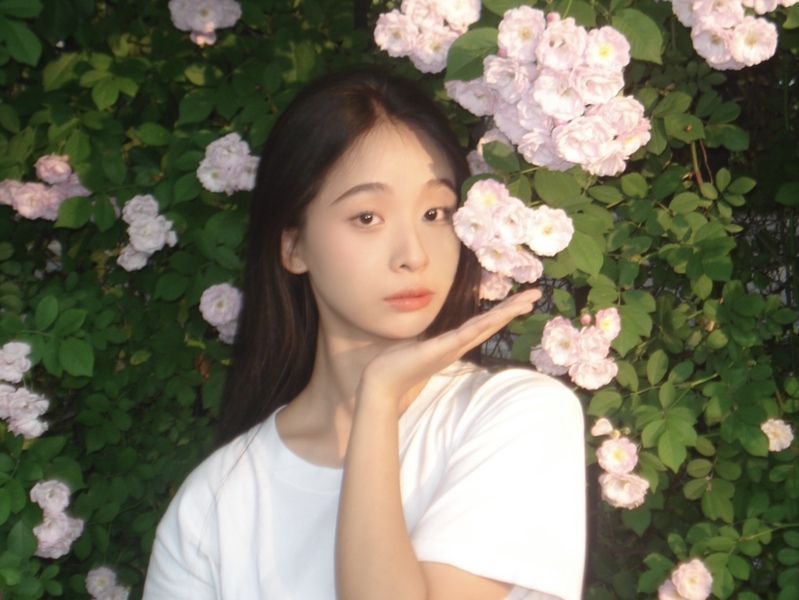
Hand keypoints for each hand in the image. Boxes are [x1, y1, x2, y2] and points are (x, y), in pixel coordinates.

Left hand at [359, 288, 541, 406]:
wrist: (381, 382)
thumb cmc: (395, 362)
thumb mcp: (416, 340)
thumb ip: (428, 333)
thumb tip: (429, 324)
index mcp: (453, 343)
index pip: (483, 324)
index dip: (502, 312)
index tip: (521, 300)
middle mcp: (457, 346)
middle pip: (491, 324)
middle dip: (513, 309)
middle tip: (535, 295)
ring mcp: (450, 348)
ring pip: (483, 328)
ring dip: (504, 314)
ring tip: (525, 302)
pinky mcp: (438, 350)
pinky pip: (462, 336)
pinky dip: (479, 326)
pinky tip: (493, 317)